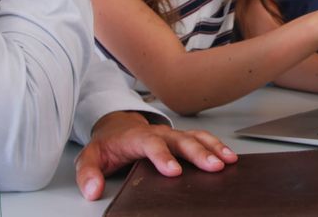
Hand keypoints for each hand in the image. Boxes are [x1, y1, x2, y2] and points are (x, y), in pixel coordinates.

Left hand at [75, 111, 237, 200]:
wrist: (116, 127)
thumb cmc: (107, 144)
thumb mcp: (89, 157)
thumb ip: (88, 173)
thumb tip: (93, 190)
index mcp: (136, 137)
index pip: (151, 144)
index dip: (163, 157)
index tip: (174, 172)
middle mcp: (158, 133)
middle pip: (180, 139)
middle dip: (198, 153)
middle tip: (213, 167)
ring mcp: (172, 134)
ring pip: (195, 137)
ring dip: (212, 148)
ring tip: (228, 161)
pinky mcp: (181, 137)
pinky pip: (202, 138)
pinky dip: (216, 145)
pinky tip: (229, 157)